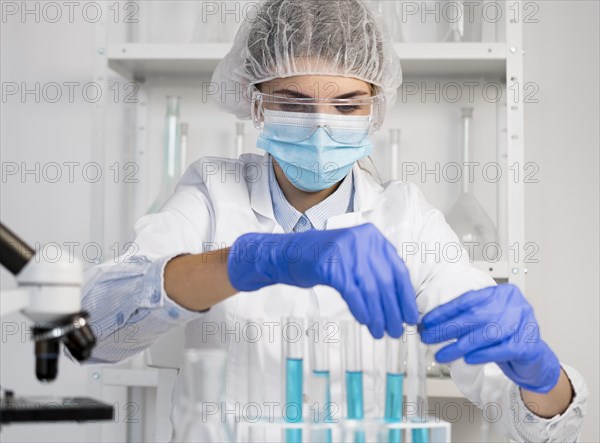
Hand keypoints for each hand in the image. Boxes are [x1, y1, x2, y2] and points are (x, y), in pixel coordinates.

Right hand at [227, 223, 418, 337]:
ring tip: (381, 332)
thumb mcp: (354, 257)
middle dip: (394, 311)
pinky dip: (362, 310)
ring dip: (378, 315)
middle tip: (396, 331)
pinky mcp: (332, 264)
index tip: (411, 317)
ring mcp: (346, 250)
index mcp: (373, 237)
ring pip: (371, 289)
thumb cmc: (323, 260)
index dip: (406, 297)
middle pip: (386, 282)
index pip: (398, 270)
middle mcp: (362, 240)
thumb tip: (399, 303)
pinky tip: (366, 322)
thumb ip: (375, 271)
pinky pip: (353, 292)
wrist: (288, 254)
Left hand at [420, 284, 560, 392]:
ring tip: (441, 355)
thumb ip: (466, 317)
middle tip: (428, 337)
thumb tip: (432, 323)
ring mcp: (523, 324)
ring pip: (485, 335)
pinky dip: (481, 355)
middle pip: (474, 316)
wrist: (532, 356)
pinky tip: (467, 359)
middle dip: (446, 328)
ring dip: (458, 346)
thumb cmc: (505, 335)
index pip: (468, 301)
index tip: (427, 321)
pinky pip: (500, 350)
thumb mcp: (486, 319)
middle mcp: (514, 305)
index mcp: (501, 293)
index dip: (444, 311)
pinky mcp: (527, 346)